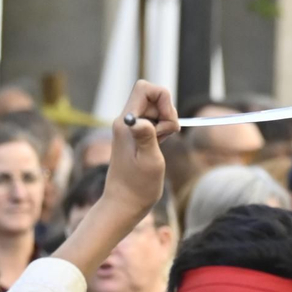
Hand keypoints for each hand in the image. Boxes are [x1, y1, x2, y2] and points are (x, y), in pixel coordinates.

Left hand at [106, 81, 178, 218]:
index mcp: (126, 123)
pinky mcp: (135, 135)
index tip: (167, 121)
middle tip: (166, 136)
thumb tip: (137, 120)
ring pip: (155, 109)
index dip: (162, 98)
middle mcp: (125, 121)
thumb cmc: (137, 186)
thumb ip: (146, 137)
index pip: (144, 88)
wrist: (124, 203)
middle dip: (167, 111)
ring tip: (161, 143)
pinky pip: (153, 121)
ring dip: (166, 121)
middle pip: (153, 97)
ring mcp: (130, 128)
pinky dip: (162, 129)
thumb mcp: (148, 162)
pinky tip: (159, 145)